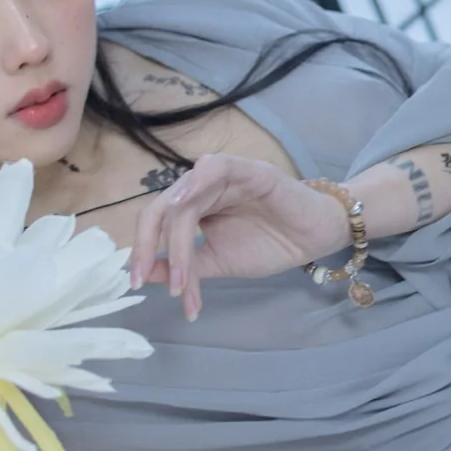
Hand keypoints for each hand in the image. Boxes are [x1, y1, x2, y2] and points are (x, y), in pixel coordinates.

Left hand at [129, 153, 348, 319]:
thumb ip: (186, 266)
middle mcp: (201, 188)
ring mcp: (223, 176)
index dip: (142, 249)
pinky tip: (184, 204)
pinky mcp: (248, 170)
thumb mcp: (218, 262)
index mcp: (192, 207)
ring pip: (183, 197)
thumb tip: (145, 275)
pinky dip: (196, 182)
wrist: (315, 239)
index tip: (136, 283)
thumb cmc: (270, 244)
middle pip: (160, 209)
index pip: (155, 222)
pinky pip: (215, 167)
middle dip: (149, 245)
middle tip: (144, 279)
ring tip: (181, 274)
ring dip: (176, 236)